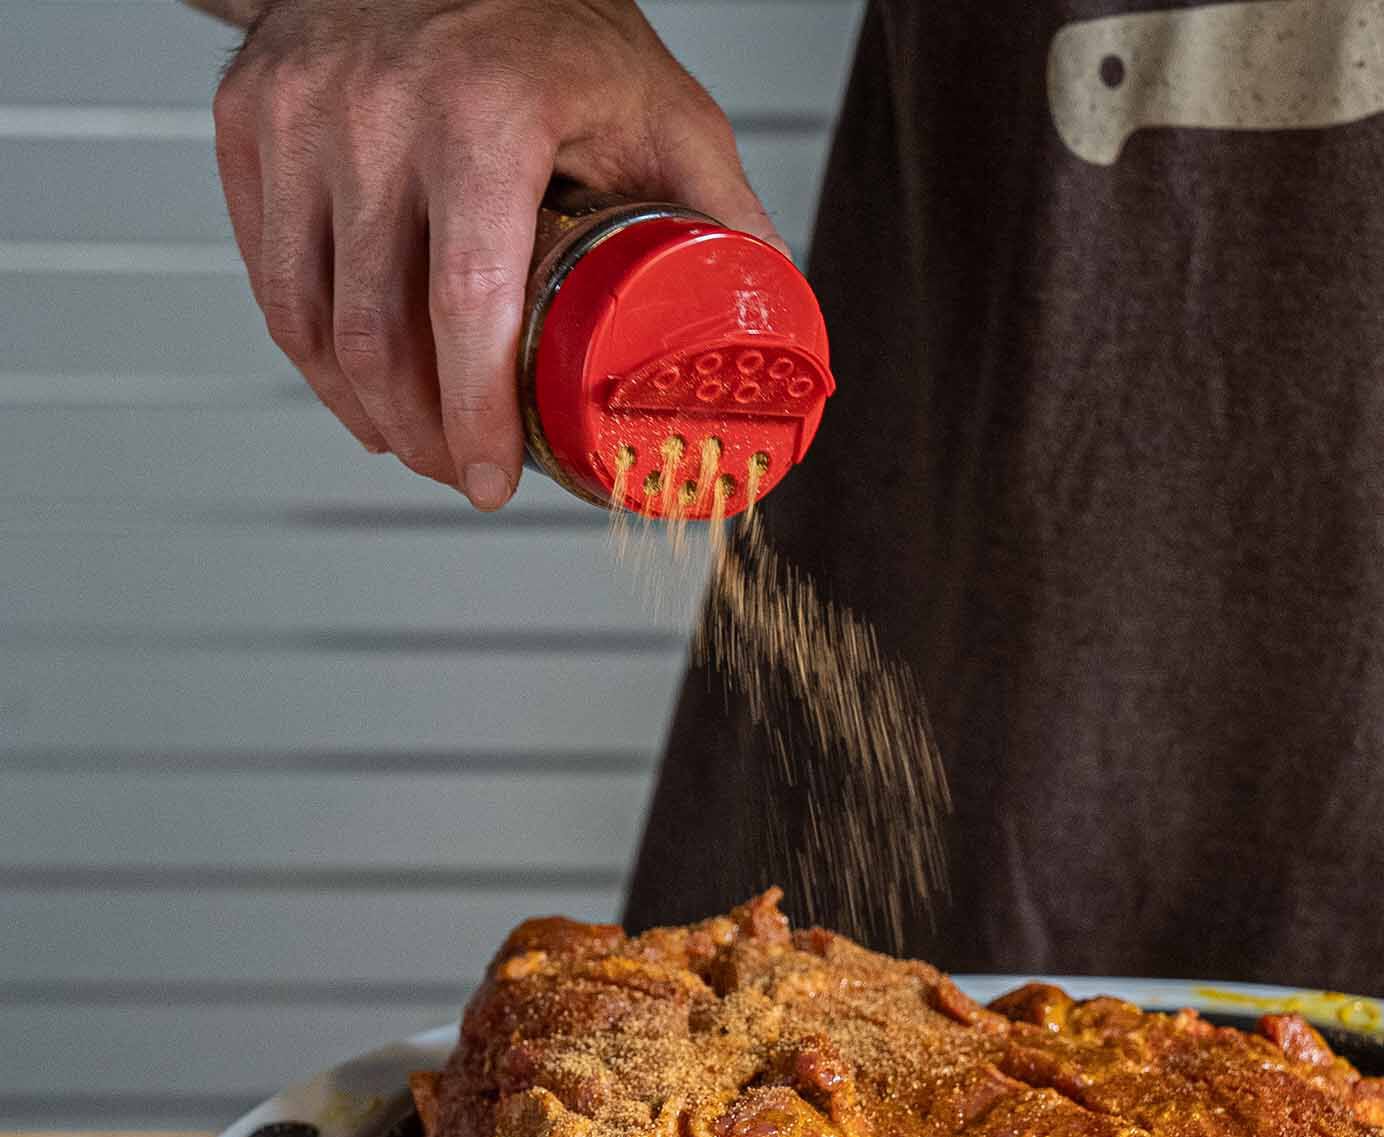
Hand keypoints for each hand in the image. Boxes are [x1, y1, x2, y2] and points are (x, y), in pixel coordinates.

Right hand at [212, 0, 780, 506]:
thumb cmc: (554, 24)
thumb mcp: (663, 109)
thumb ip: (720, 216)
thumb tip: (769, 328)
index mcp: (484, 111)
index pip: (466, 303)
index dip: (476, 415)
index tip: (494, 480)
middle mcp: (376, 108)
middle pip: (376, 332)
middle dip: (421, 435)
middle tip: (463, 474)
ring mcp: (300, 111)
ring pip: (309, 317)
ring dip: (362, 409)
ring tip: (415, 443)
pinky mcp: (249, 117)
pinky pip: (271, 273)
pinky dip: (312, 351)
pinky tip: (358, 387)